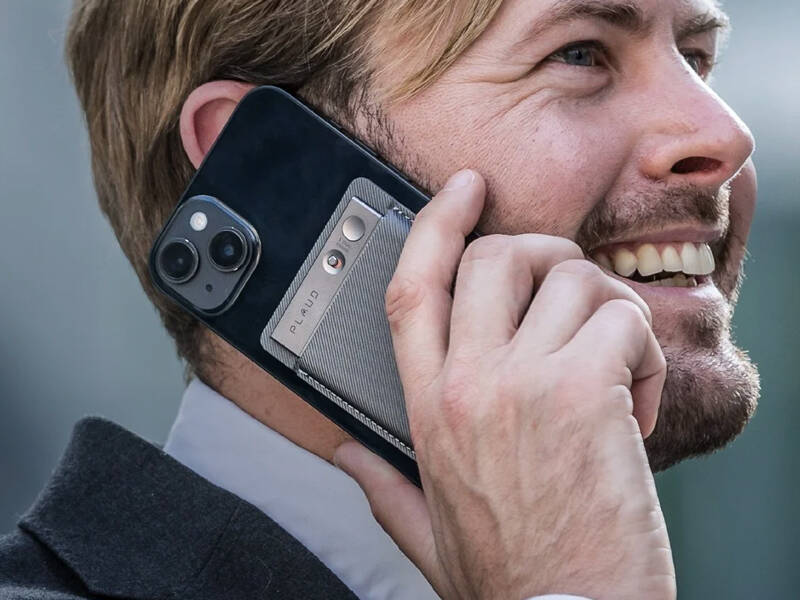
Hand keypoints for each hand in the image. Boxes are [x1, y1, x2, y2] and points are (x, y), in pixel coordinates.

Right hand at [334, 170, 674, 599]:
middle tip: (568, 288)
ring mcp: (524, 384)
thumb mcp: (425, 528)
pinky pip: (622, 320)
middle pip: (494, 257)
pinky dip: (643, 347)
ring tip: (612, 364)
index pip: (413, 288)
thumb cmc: (509, 573)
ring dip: (605, 308)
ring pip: (570, 277)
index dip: (434, 224)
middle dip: (541, 252)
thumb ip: (378, 485)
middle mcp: (468, 385)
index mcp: (428, 408)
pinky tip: (635, 397)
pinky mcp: (584, 394)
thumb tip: (344, 455)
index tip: (463, 190)